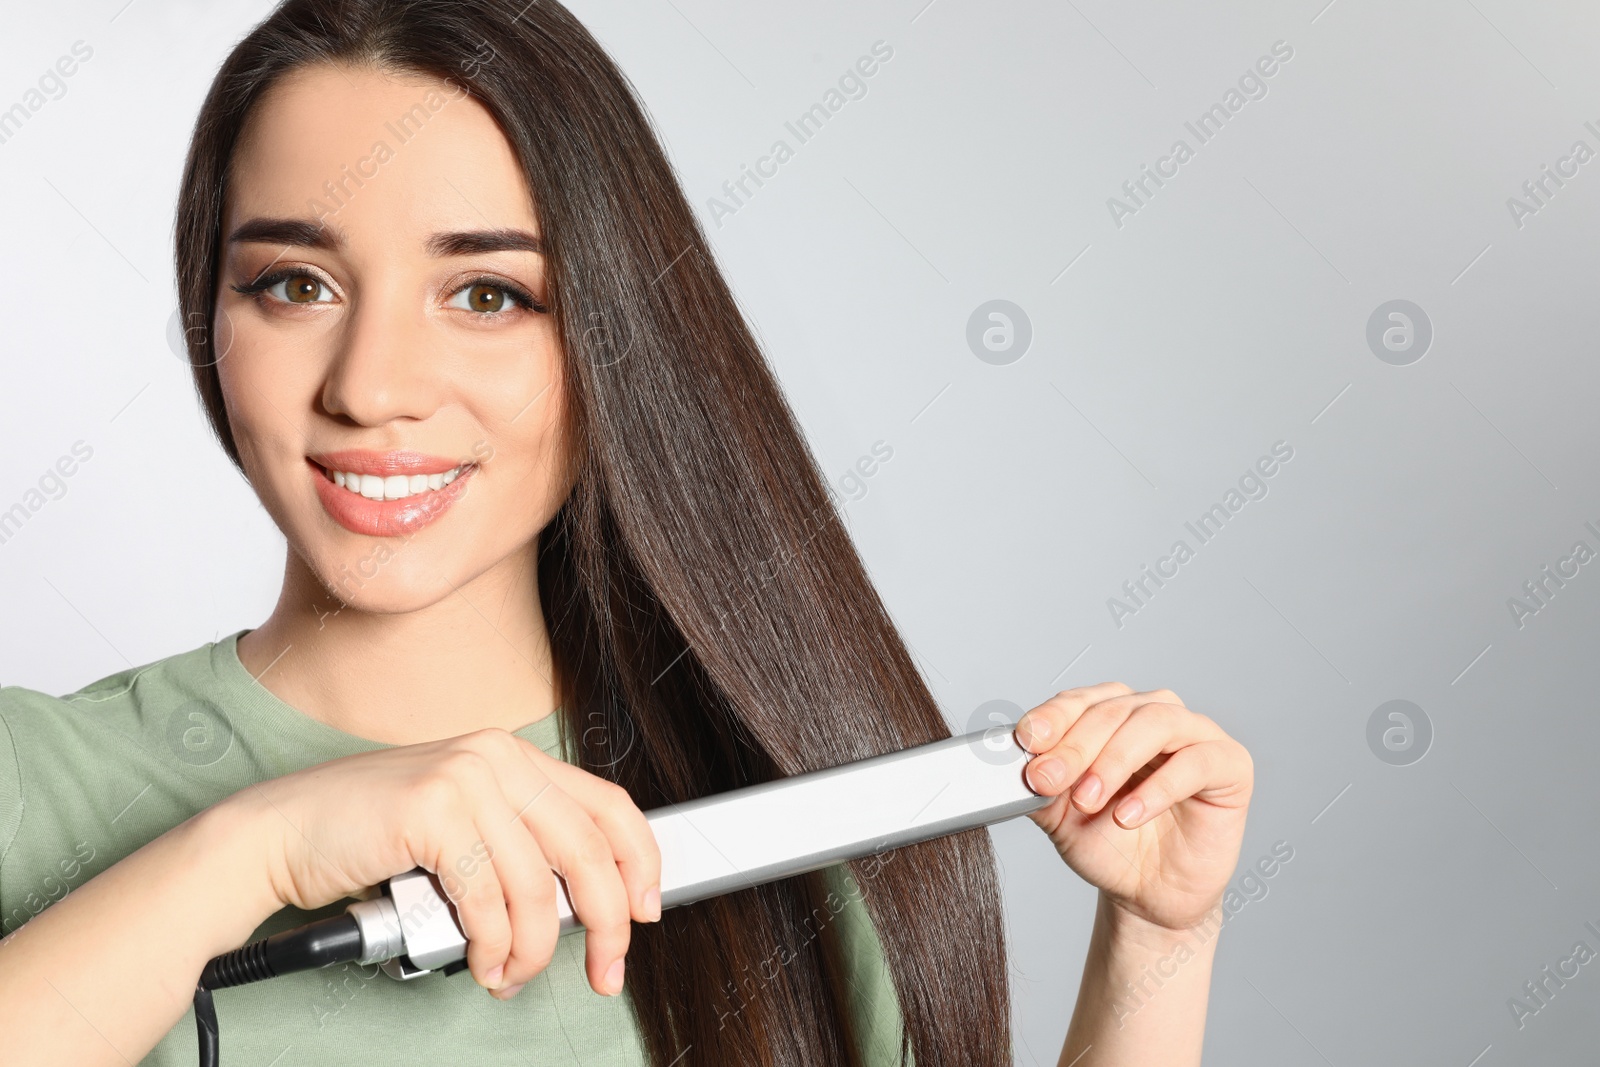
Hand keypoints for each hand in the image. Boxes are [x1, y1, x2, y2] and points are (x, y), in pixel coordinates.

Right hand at [223, 726, 660, 999]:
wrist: (276, 835)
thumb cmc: (366, 838)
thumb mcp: (459, 828)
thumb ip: (516, 847)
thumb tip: (583, 903)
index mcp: (511, 756)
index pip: (607, 804)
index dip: (640, 861)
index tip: (646, 910)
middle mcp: (496, 756)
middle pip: (588, 849)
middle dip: (607, 922)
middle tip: (607, 969)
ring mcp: (465, 778)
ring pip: (537, 887)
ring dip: (532, 950)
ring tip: (511, 974)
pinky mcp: (432, 811)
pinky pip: (487, 900)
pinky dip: (492, 946)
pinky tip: (483, 962)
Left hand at [1016, 683, 1251, 931]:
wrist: (1148, 896)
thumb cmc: (1108, 844)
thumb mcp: (1060, 816)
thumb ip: (1039, 786)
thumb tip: (1014, 766)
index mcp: (1111, 714)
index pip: (1078, 701)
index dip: (1051, 718)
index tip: (1026, 742)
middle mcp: (1152, 713)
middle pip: (1112, 710)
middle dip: (1075, 746)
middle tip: (1047, 781)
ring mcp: (1195, 734)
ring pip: (1154, 722)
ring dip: (1115, 759)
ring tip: (1090, 800)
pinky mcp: (1229, 764)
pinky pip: (1195, 761)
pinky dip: (1158, 787)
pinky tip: (1130, 814)